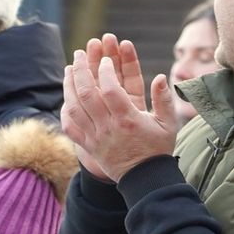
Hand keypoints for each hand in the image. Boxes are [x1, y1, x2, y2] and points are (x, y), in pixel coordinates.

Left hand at [59, 33, 176, 181]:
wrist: (145, 180)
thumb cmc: (158, 149)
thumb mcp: (168, 124)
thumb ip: (164, 100)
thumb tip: (160, 77)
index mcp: (128, 120)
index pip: (111, 89)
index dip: (107, 70)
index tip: (106, 59)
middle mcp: (109, 128)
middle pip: (87, 94)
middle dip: (82, 69)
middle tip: (80, 53)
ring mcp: (96, 137)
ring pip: (75, 107)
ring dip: (69, 85)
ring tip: (69, 68)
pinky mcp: (89, 146)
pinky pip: (70, 127)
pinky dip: (65, 111)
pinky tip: (66, 97)